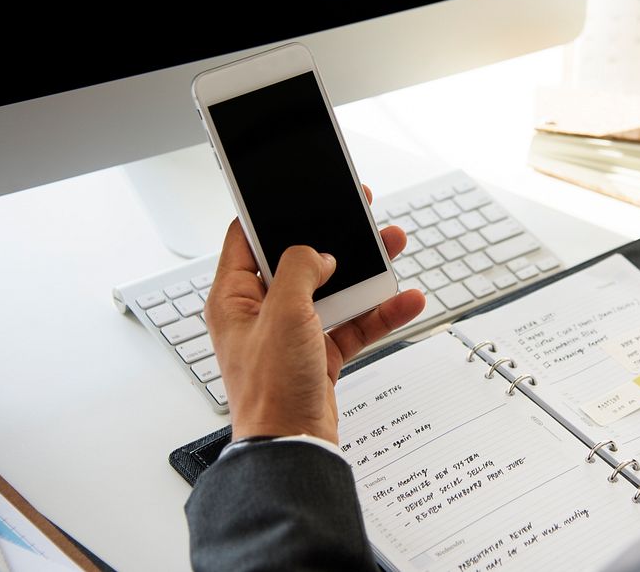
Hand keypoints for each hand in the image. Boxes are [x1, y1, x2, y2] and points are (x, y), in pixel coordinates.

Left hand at [204, 187, 424, 443]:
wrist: (293, 447)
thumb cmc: (270, 391)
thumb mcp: (284, 313)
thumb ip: (301, 268)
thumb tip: (318, 253)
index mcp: (234, 297)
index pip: (246, 238)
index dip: (273, 213)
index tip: (299, 192)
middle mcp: (261, 313)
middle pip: (300, 260)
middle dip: (334, 238)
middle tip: (359, 214)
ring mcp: (292, 334)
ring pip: (333, 289)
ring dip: (365, 272)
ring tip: (392, 247)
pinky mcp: (319, 355)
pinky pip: (353, 323)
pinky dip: (379, 312)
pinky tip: (404, 300)